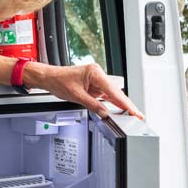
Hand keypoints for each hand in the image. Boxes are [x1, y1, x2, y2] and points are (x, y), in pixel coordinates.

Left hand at [25, 62, 143, 118]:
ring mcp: (97, 80)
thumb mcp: (76, 96)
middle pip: (116, 92)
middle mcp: (98, 74)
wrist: (49, 77)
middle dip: (127, 104)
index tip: (132, 110)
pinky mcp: (94, 85)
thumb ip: (92, 105)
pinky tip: (120, 109)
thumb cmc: (59, 81)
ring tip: (133, 114)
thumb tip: (104, 113)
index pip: (113, 91)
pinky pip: (106, 95)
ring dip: (122, 104)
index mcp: (95, 73)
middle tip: (138, 114)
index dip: (124, 102)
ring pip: (113, 94)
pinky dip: (113, 102)